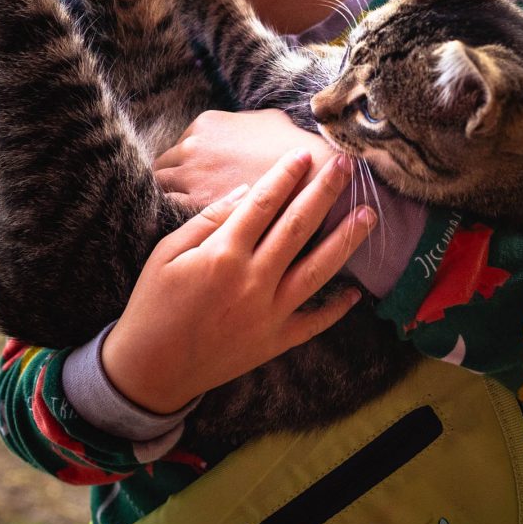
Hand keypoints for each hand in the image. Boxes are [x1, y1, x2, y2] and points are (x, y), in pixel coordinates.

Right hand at [101, 148, 375, 413]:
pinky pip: (314, 323)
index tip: (305, 153)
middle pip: (298, 227)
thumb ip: (209, 220)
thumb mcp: (167, 253)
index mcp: (223, 254)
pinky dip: (338, 309)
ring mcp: (268, 314)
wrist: (151, 370)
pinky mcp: (275, 342)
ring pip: (318, 270)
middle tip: (346, 166)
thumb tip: (244, 192)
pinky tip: (357, 292)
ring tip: (370, 214)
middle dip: (324, 193)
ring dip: (346, 240)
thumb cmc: (153, 304)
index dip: (286, 175)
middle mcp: (252, 281)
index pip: (264, 203)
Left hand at [155, 109, 333, 206]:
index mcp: (206, 124)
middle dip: (175, 181)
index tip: (196, 178)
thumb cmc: (294, 148)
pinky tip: (191, 227)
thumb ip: (246, 121)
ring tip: (186, 214)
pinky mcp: (195, 205)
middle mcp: (192, 147)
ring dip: (172, 199)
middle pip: (165, 166)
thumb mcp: (271, 120)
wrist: (312, 178)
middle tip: (188, 198)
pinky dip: (177, 218)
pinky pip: (170, 211)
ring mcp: (191, 176)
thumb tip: (245, 125)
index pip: (179, 146)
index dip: (187, 164)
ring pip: (162, 188)